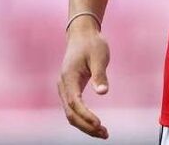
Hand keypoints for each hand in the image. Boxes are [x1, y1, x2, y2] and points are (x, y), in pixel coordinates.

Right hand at [58, 18, 110, 138]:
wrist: (82, 34)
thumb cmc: (92, 43)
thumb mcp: (99, 56)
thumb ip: (100, 75)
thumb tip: (103, 92)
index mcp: (69, 77)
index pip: (74, 102)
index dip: (86, 115)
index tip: (99, 124)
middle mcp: (63, 85)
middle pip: (70, 113)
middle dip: (86, 126)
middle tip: (104, 134)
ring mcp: (65, 88)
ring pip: (71, 114)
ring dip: (85, 125)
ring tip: (103, 133)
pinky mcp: (70, 89)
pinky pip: (74, 109)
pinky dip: (83, 119)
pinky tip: (96, 124)